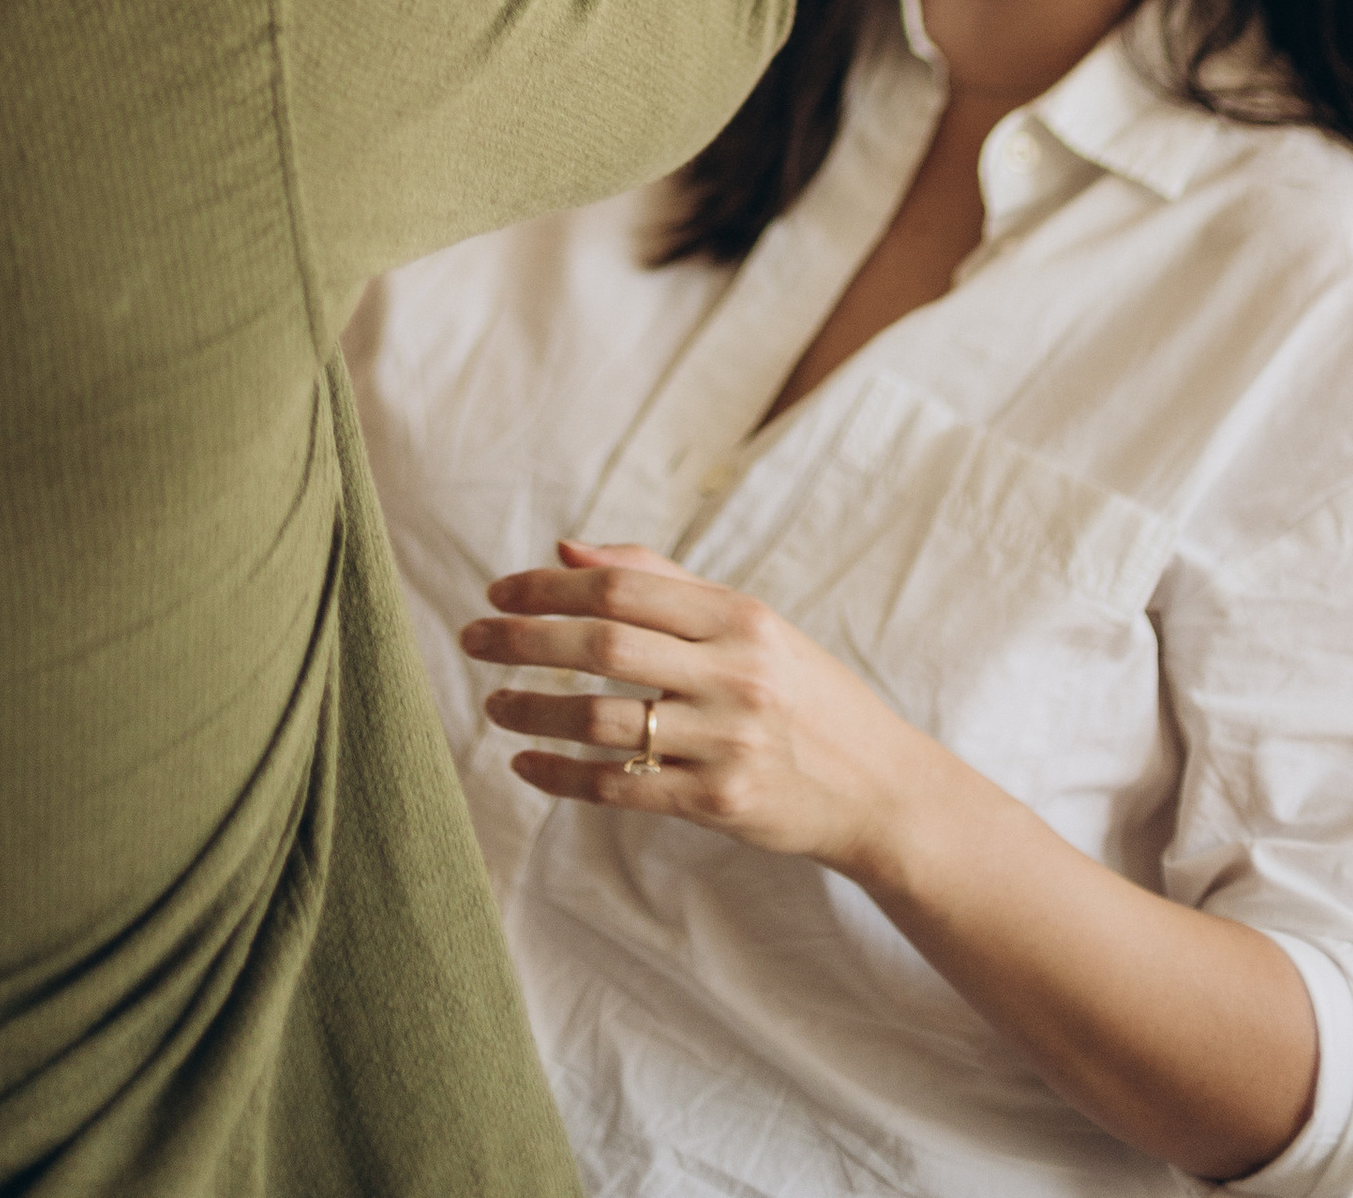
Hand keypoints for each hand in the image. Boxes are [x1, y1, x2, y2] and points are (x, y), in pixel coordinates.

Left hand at [460, 542, 935, 883]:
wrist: (880, 788)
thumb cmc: (801, 693)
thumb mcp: (749, 623)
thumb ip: (659, 580)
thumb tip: (564, 551)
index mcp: (738, 616)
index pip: (622, 587)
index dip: (549, 588)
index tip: (498, 592)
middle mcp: (735, 672)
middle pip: (602, 646)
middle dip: (524, 641)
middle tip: (472, 640)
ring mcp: (729, 741)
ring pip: (604, 722)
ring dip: (534, 713)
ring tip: (494, 708)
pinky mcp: (722, 803)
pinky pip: (623, 788)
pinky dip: (565, 778)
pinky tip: (529, 767)